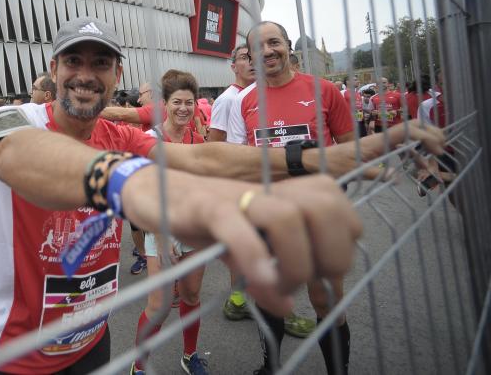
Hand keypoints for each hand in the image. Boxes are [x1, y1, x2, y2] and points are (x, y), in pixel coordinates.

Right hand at [198, 175, 360, 314]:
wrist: (157, 193)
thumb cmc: (206, 219)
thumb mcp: (245, 250)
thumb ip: (269, 274)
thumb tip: (287, 309)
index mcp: (284, 194)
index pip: (337, 205)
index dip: (342, 243)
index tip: (323, 273)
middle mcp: (267, 190)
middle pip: (324, 207)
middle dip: (329, 254)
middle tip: (306, 283)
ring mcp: (237, 197)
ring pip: (287, 216)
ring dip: (294, 263)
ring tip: (277, 287)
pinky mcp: (205, 207)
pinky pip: (235, 226)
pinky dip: (253, 255)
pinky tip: (259, 280)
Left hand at [313, 119, 445, 178]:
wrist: (318, 160)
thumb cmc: (334, 165)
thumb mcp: (354, 172)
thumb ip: (375, 173)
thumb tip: (396, 176)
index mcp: (378, 141)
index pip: (408, 130)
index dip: (426, 137)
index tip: (437, 150)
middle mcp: (382, 138)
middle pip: (413, 127)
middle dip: (431, 134)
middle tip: (442, 149)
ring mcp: (382, 143)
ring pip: (410, 137)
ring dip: (424, 146)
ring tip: (433, 163)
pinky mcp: (379, 149)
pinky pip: (402, 147)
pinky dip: (414, 154)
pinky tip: (421, 166)